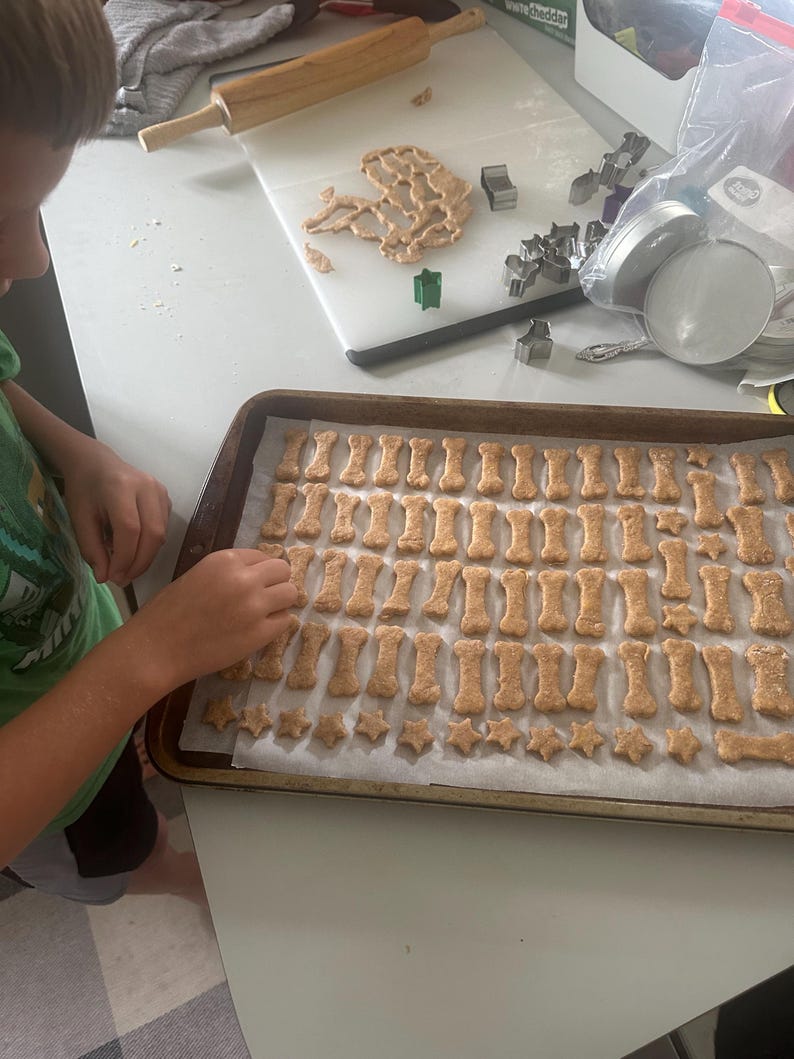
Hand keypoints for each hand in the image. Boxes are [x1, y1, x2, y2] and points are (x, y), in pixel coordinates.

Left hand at [61, 439, 170, 585]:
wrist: (95, 463)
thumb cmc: (84, 490)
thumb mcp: (80, 519)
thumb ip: (91, 548)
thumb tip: (105, 577)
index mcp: (120, 487)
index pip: (130, 529)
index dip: (124, 557)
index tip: (113, 577)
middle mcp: (146, 487)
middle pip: (152, 533)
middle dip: (139, 563)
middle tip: (123, 579)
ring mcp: (160, 491)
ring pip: (161, 534)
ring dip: (145, 557)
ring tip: (126, 567)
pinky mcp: (166, 497)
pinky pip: (163, 529)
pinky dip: (150, 546)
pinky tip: (134, 549)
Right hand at [122, 550, 297, 692]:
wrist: (157, 648)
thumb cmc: (167, 613)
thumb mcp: (197, 575)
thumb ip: (227, 572)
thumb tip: (256, 575)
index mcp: (225, 560)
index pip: (263, 556)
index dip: (260, 570)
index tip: (253, 582)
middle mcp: (244, 578)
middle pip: (283, 571)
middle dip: (276, 582)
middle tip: (263, 598)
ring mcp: (255, 606)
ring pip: (290, 594)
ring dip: (280, 603)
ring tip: (262, 614)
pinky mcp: (259, 633)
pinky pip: (284, 621)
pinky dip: (275, 625)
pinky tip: (257, 630)